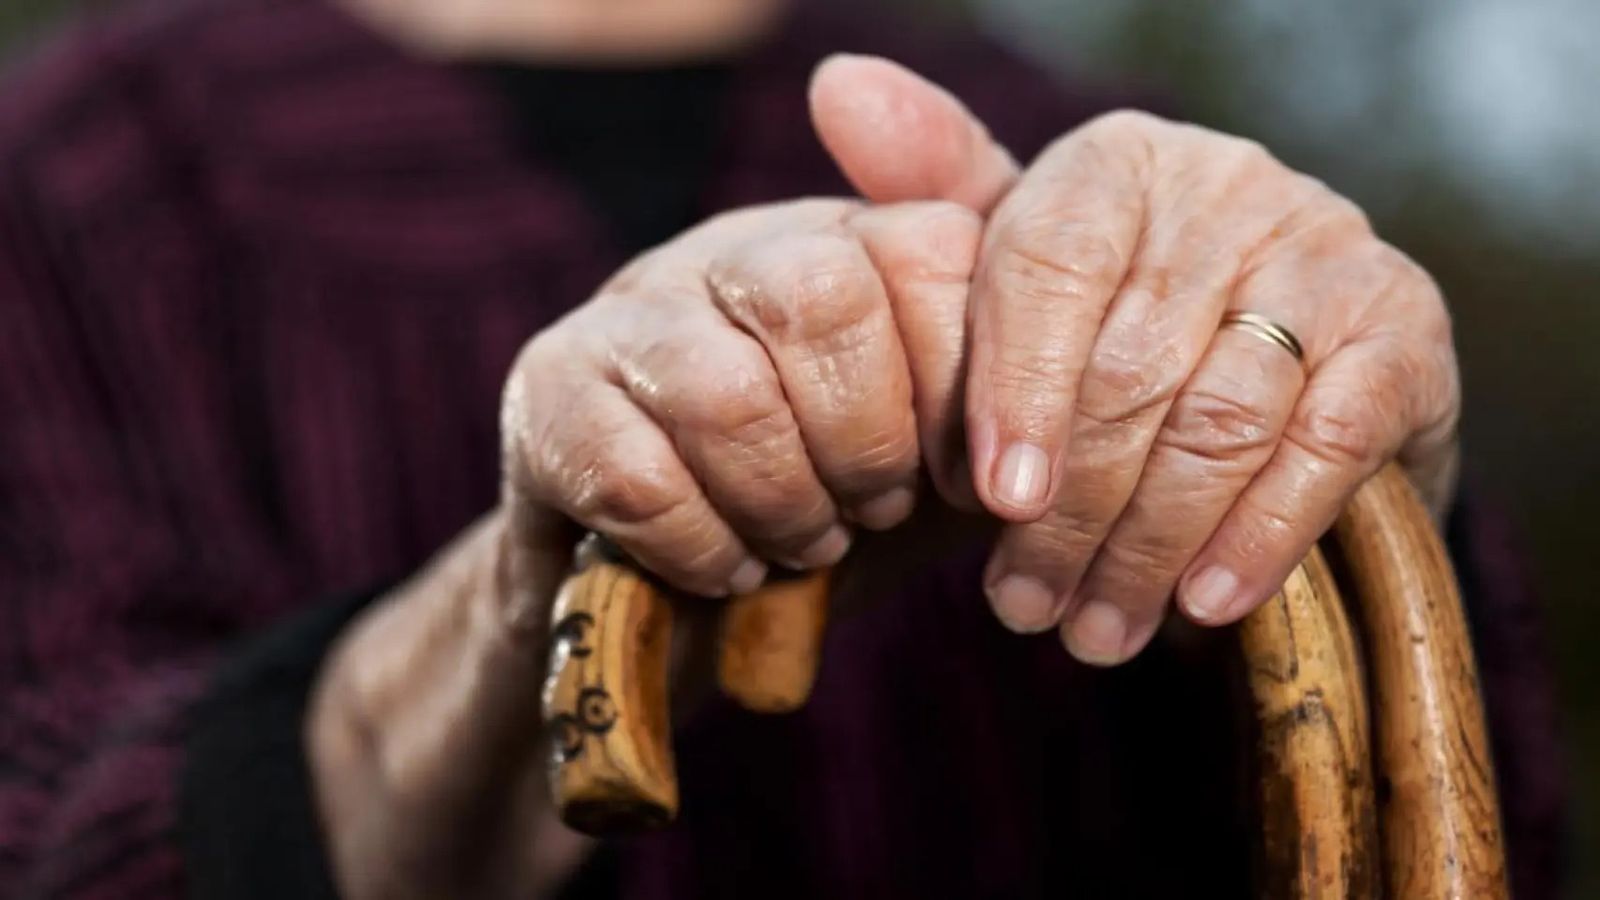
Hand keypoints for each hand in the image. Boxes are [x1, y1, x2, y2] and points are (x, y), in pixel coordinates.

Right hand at [307, 196, 983, 897]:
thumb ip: (1005, 379)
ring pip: (726, 393)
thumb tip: (1052, 359)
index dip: (965, 386)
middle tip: (870, 510)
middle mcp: (735, 247)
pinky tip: (723, 566)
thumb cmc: (829, 504)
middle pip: (821, 297)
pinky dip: (702, 549)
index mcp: (847, 238)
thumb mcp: (943, 444)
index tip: (961, 478)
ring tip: (800, 544)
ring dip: (782, 505)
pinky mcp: (547, 390)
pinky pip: (637, 477)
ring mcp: (631, 309)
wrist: (674, 596)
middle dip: (866, 442)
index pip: (932, 251)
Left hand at [811, 56, 1460, 664]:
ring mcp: (1328, 252)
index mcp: (1117, 164)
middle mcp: (1229, 187)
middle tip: (1026, 606)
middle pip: (1129, 364)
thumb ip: (937, 195)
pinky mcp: (1405, 332)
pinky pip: (1324, 445)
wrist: (1285, 364)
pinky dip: (1260, 534)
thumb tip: (837, 87)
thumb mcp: (1021, 263)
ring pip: (1219, 417)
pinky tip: (1203, 605)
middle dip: (1071, 510)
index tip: (991, 501)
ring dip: (1148, 544)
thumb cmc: (1114, 324)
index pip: (1049, 264)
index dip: (1015, 391)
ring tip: (1094, 629)